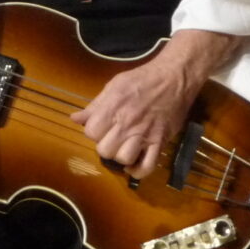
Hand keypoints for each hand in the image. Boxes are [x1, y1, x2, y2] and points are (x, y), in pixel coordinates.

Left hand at [70, 29, 235, 178]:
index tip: (101, 127)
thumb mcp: (114, 85)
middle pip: (104, 149)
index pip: (91, 132)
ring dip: (120, 157)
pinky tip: (133, 165)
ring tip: (123, 148)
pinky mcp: (160, 141)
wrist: (174, 77)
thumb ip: (95, 105)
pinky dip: (138, 171)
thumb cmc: (142, 79)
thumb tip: (75, 119)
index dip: (93, 132)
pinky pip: (147, 166)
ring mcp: (145, 133)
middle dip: (105, 146)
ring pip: (123, 158)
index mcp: (113, 107)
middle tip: (112, 138)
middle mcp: (127, 122)